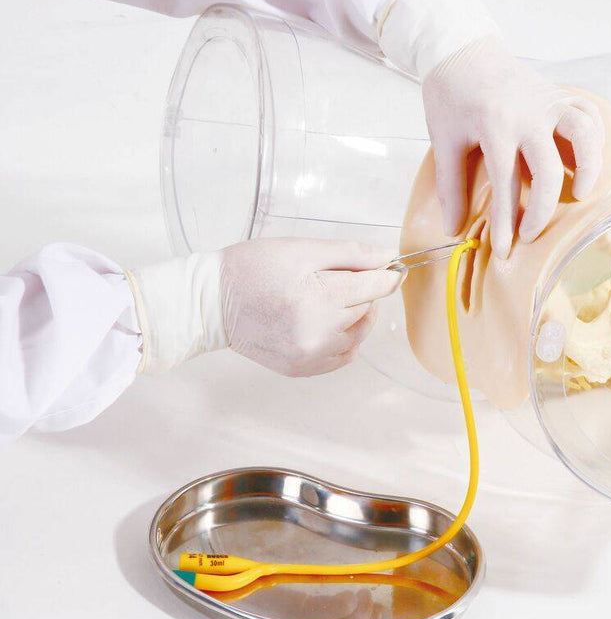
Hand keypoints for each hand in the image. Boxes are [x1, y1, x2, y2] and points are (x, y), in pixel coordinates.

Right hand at [129, 238, 401, 376]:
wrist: (210, 304)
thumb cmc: (251, 268)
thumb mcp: (300, 249)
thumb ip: (349, 253)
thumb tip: (387, 257)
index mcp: (317, 299)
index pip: (373, 287)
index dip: (386, 274)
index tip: (392, 267)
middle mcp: (317, 334)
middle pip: (366, 309)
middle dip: (362, 290)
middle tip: (340, 276)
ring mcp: (310, 356)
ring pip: (358, 335)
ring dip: (356, 316)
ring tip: (332, 298)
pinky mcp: (302, 369)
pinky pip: (343, 356)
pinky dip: (344, 338)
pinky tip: (326, 321)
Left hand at [422, 35, 605, 258]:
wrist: (461, 48)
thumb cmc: (449, 95)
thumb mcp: (443, 141)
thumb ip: (450, 186)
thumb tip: (452, 229)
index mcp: (495, 125)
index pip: (506, 184)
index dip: (506, 223)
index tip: (504, 251)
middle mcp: (528, 113)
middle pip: (548, 170)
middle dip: (541, 211)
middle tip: (530, 233)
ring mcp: (548, 100)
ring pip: (584, 133)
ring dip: (589, 167)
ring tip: (580, 194)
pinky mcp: (559, 93)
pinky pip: (588, 113)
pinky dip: (595, 137)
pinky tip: (587, 161)